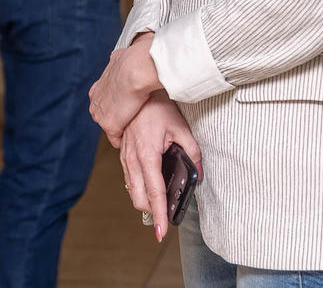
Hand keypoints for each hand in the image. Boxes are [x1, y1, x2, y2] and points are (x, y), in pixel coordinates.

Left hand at [89, 32, 161, 145]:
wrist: (135, 69)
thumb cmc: (133, 62)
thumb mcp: (119, 58)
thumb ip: (116, 63)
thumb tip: (118, 56)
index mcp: (96, 89)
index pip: (104, 103)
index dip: (117, 106)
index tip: (128, 106)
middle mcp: (94, 102)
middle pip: (105, 116)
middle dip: (118, 118)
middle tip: (133, 117)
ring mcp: (100, 115)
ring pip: (111, 126)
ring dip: (122, 127)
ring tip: (136, 125)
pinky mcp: (109, 126)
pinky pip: (116, 138)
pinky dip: (123, 138)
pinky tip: (134, 135)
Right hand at [121, 93, 201, 241]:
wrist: (136, 90)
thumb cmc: (158, 107)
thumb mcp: (181, 128)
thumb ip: (192, 153)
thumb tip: (199, 174)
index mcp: (147, 155)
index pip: (154, 193)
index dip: (159, 214)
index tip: (162, 232)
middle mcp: (132, 159)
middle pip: (139, 198)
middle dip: (152, 211)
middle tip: (166, 216)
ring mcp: (124, 156)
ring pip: (132, 190)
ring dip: (145, 200)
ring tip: (160, 205)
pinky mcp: (122, 153)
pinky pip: (129, 178)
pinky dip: (139, 187)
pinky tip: (150, 186)